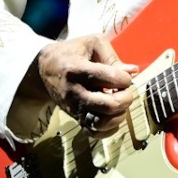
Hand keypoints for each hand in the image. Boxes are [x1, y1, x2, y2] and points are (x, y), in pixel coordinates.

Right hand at [22, 35, 138, 134]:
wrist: (44, 69)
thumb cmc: (72, 53)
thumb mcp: (91, 44)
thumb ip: (113, 56)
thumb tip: (133, 71)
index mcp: (78, 69)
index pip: (111, 78)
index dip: (125, 79)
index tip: (124, 76)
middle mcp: (75, 92)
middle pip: (109, 105)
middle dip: (126, 99)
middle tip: (125, 91)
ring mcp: (74, 108)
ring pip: (102, 122)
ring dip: (119, 115)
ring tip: (120, 104)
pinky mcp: (74, 118)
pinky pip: (94, 133)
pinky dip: (109, 129)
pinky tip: (113, 116)